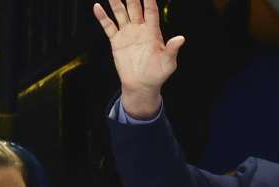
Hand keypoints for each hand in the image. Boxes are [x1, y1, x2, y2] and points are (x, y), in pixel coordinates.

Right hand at [93, 0, 184, 117]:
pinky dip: (102, 17)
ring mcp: (127, 33)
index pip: (151, 10)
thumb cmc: (157, 74)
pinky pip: (108, 26)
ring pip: (121, 12)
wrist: (141, 85)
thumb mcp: (168, 63)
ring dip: (116, 1)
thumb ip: (172, 49)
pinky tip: (97, 7)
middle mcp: (139, 29)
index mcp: (153, 31)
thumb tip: (181, 39)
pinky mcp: (117, 41)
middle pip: (135, 6)